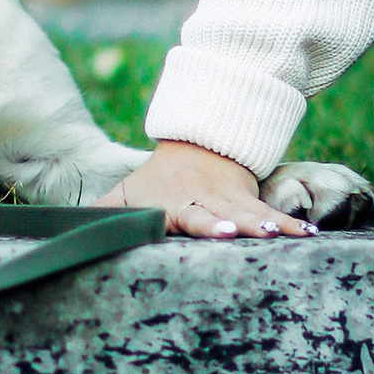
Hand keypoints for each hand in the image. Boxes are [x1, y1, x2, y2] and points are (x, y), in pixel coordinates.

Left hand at [109, 139, 318, 239]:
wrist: (198, 139)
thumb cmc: (157, 179)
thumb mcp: (127, 192)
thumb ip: (100, 214)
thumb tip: (64, 232)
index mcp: (171, 202)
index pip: (185, 214)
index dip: (200, 222)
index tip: (216, 231)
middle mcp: (202, 200)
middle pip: (219, 213)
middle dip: (232, 222)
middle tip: (243, 232)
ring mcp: (228, 199)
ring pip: (248, 212)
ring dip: (265, 223)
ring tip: (283, 234)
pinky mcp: (249, 198)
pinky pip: (270, 211)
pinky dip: (289, 223)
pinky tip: (309, 234)